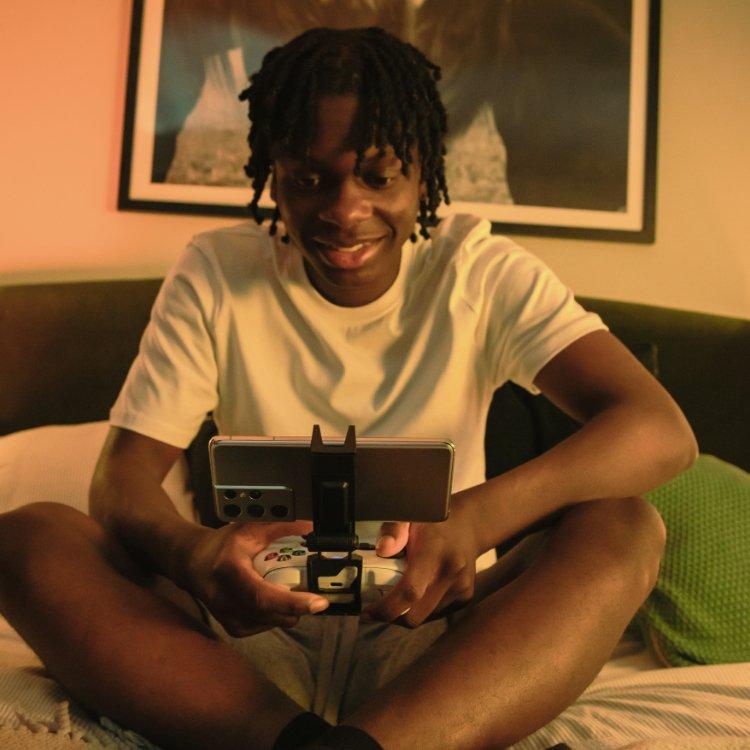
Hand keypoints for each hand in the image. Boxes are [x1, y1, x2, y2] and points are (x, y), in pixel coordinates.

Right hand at [186, 521, 328, 635]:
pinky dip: (277, 615)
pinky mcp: (232, 628)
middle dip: (298, 607)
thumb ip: (280, 527)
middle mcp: (225, 599)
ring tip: (291, 591)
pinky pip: (265, 626)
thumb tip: (310, 527)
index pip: (263, 596)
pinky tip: (275, 598)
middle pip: (271, 614)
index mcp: (229, 571)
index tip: (319, 602)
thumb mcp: (249, 528)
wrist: (192, 562)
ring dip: (288, 610)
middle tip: (315, 594)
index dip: (293, 603)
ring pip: (272, 622)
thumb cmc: (223, 545)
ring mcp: (227, 617)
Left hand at [363, 499, 479, 626]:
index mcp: (435, 551)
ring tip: (395, 600)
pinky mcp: (465, 596)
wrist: (468, 525)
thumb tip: (383, 550)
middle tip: (376, 610)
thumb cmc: (432, 521)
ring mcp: (462, 587)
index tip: (367, 612)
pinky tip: (416, 595)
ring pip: (425, 618)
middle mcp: (452, 572)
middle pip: (416, 615)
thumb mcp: (410, 516)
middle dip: (392, 618)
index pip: (410, 591)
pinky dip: (421, 611)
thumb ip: (393, 530)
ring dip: (407, 615)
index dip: (386, 608)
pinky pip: (436, 615)